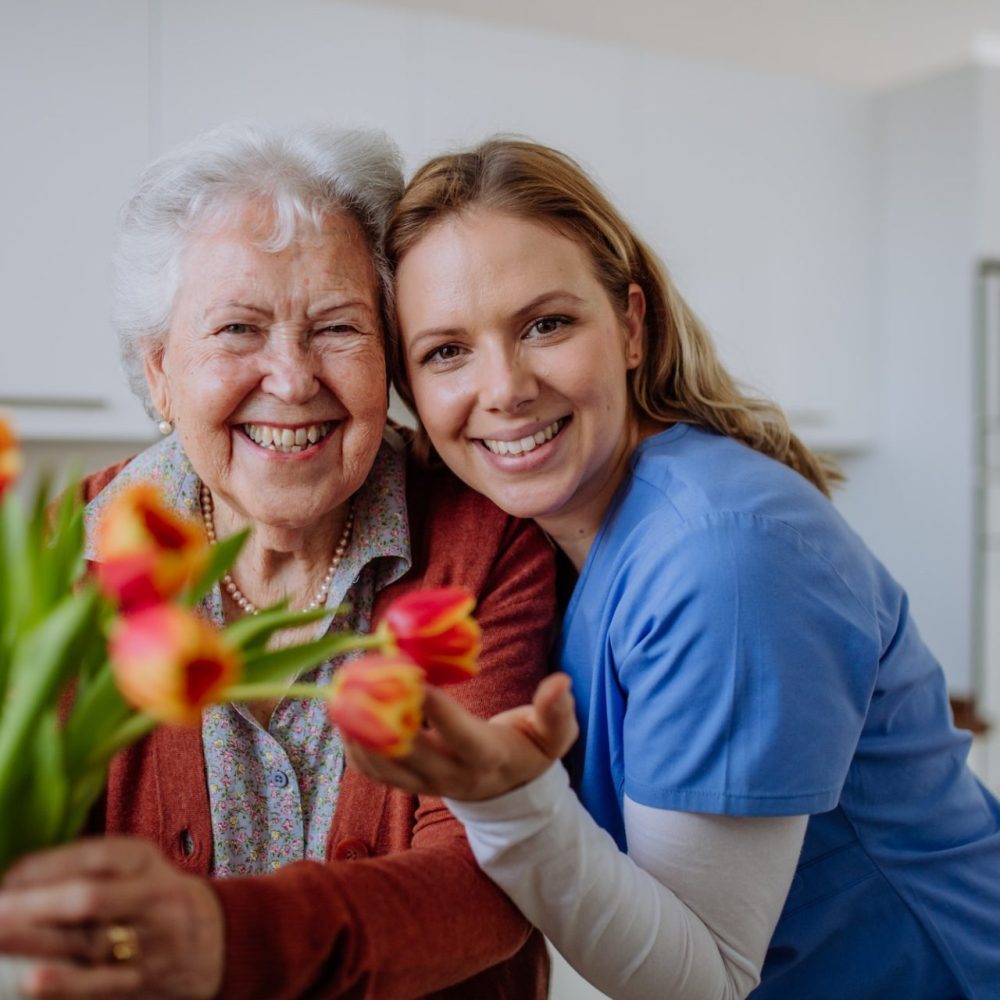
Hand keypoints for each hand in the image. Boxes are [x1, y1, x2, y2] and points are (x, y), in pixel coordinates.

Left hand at [0, 837, 223, 998]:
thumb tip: (15, 879)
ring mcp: (150, 940)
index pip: (92, 856)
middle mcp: (150, 895)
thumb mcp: (134, 868)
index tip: (6, 880)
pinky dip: (66, 984)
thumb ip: (85, 868)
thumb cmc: (154, 898)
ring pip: (89, 941)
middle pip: (88, 897)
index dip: (44, 868)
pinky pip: (102, 984)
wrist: (217, 938)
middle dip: (34, 905)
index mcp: (143, 859)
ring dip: (36, 942)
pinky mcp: (144, 980)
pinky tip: (32, 981)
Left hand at [346, 672, 578, 800]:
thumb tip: (561, 682)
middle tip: (362, 678)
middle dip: (383, 718)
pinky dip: (354, 746)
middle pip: (410, 754)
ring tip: (342, 693)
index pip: (460, 737)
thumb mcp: (554, 736)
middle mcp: (452, 776)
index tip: (415, 679)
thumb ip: (557, 712)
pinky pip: (374, 771)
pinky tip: (344, 715)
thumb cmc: (530, 751)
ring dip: (359, 732)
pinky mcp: (408, 784)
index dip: (438, 711)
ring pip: (384, 766)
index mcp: (487, 759)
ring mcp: (426, 784)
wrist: (510, 791)